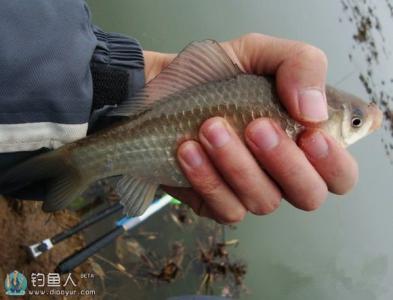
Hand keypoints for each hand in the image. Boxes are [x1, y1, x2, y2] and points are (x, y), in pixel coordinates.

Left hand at [144, 33, 357, 223]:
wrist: (160, 88)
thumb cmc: (213, 73)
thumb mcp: (260, 53)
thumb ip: (301, 65)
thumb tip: (315, 112)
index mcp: (303, 139)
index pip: (340, 172)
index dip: (334, 162)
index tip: (309, 133)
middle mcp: (282, 172)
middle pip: (309, 195)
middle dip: (285, 164)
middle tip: (256, 126)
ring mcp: (250, 189)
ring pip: (264, 202)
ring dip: (238, 166)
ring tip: (210, 128)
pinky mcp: (216, 202)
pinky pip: (225, 208)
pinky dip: (207, 179)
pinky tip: (188, 149)